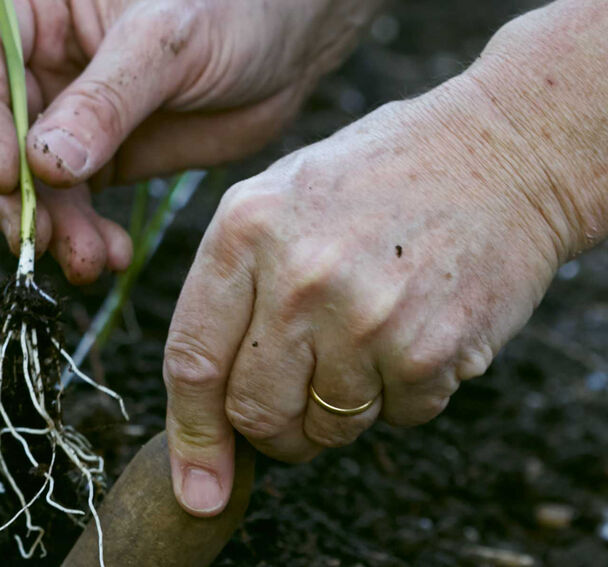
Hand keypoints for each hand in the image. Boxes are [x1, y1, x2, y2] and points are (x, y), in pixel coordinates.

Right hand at [0, 0, 381, 282]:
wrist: (291, 43)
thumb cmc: (234, 7)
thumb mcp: (168, 41)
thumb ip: (106, 99)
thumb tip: (44, 165)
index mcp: (39, 12)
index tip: (10, 176)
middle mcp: (42, 66)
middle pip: (1, 137)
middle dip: (19, 194)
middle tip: (39, 240)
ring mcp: (69, 118)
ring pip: (36, 183)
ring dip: (54, 228)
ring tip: (88, 261)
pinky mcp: (102, 159)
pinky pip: (76, 205)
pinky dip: (85, 236)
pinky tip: (108, 256)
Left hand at [162, 71, 574, 515]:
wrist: (498, 153)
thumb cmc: (376, 178)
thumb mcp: (278, 197)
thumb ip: (231, 287)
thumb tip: (204, 400)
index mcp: (245, 230)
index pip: (192, 359)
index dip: (192, 436)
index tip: (196, 485)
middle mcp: (298, 276)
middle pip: (254, 411)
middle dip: (270, 430)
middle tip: (291, 408)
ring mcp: (365, 317)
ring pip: (325, 428)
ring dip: (336, 411)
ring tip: (361, 345)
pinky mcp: (428, 351)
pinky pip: (393, 419)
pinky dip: (397, 397)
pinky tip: (408, 334)